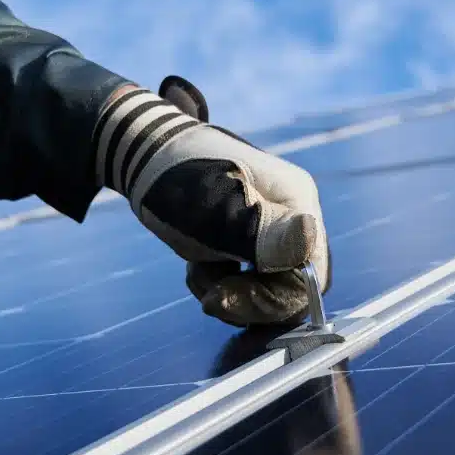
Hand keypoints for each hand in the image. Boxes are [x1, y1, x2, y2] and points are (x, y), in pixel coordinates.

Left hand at [95, 77, 330, 326]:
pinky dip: (221, 282)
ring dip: (229, 291)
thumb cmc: (178, 179)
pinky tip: (198, 266)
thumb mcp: (215, 211)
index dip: (269, 301)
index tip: (220, 299)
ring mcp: (275, 228)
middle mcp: (296, 216)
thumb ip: (261, 232)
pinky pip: (249, 281)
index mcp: (297, 203)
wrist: (146, 152)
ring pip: (268, 289)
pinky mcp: (253, 238)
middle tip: (204, 287)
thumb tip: (308, 240)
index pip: (309, 278)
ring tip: (196, 269)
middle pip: (291, 288)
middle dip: (245, 297)